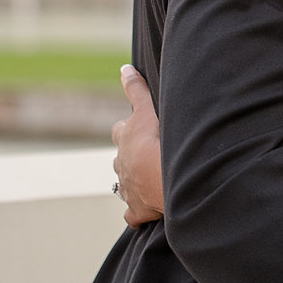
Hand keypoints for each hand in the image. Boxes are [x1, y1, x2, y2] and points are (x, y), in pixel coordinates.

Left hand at [111, 65, 163, 226]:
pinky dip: (137, 213)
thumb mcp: (145, 109)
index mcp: (125, 139)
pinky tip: (145, 211)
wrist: (162, 177)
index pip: (120, 131)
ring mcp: (128, 189)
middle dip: (128, 157)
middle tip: (143, 156)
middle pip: (120, 159)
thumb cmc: (155, 141)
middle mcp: (122, 164)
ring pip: (124, 186)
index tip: (135, 128)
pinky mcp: (137, 209)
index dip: (127, 129)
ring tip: (146, 182)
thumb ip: (136, 89)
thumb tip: (124, 68)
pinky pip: (132, 215)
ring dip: (133, 183)